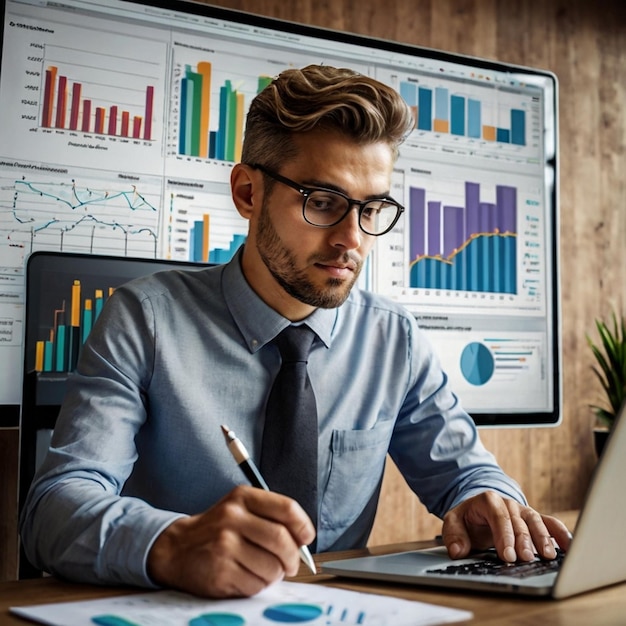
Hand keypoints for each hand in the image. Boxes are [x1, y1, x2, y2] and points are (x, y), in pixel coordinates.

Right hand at [147, 485, 315, 597]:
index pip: (286, 508)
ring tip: (263, 570)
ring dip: (275, 574)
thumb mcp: (241, 509)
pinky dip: (258, 586)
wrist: (177, 548)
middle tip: (290, 564)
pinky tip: (246, 576)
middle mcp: (232, 517)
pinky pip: (256, 585)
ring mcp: (225, 544)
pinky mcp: (220, 571)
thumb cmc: (218, 529)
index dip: (303, 525)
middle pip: (282, 540)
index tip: (306, 538)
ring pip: (272, 566)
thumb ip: (271, 516)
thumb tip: (303, 538)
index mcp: (242, 497)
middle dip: (292, 557)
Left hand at [442, 491, 571, 562]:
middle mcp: (509, 504)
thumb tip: (458, 551)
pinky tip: (569, 547)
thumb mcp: (454, 522)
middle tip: (526, 559)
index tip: (507, 555)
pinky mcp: (535, 519)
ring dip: (543, 539)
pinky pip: (550, 523)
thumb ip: (454, 535)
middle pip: (519, 521)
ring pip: (536, 521)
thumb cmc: (468, 518)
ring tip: (548, 557)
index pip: (498, 516)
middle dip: (523, 540)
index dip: (504, 535)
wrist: (479, 510)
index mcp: (488, 501)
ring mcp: (524, 511)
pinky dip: (560, 533)